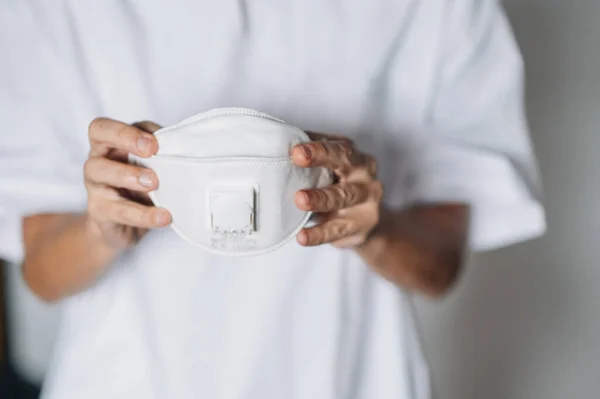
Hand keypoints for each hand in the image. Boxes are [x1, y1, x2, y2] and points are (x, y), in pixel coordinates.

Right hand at [84, 118, 171, 248]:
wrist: (123, 229)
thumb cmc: (139, 189)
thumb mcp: (151, 169)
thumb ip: (161, 154)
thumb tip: (184, 148)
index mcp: (110, 145)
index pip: (105, 125)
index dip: (126, 130)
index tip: (153, 143)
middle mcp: (97, 159)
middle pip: (98, 137)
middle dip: (126, 140)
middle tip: (152, 152)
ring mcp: (94, 185)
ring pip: (101, 171)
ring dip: (130, 175)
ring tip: (154, 184)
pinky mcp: (99, 211)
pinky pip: (118, 210)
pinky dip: (143, 214)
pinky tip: (163, 216)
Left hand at [291, 133, 383, 247]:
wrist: (366, 224)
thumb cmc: (341, 189)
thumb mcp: (332, 171)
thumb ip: (313, 157)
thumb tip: (280, 144)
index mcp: (356, 159)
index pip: (338, 148)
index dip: (318, 148)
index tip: (297, 150)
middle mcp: (365, 178)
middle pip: (345, 166)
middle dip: (321, 162)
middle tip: (297, 161)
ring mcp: (365, 204)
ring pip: (341, 198)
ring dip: (319, 199)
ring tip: (299, 200)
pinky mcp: (359, 229)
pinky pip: (336, 231)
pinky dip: (318, 234)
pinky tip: (303, 236)